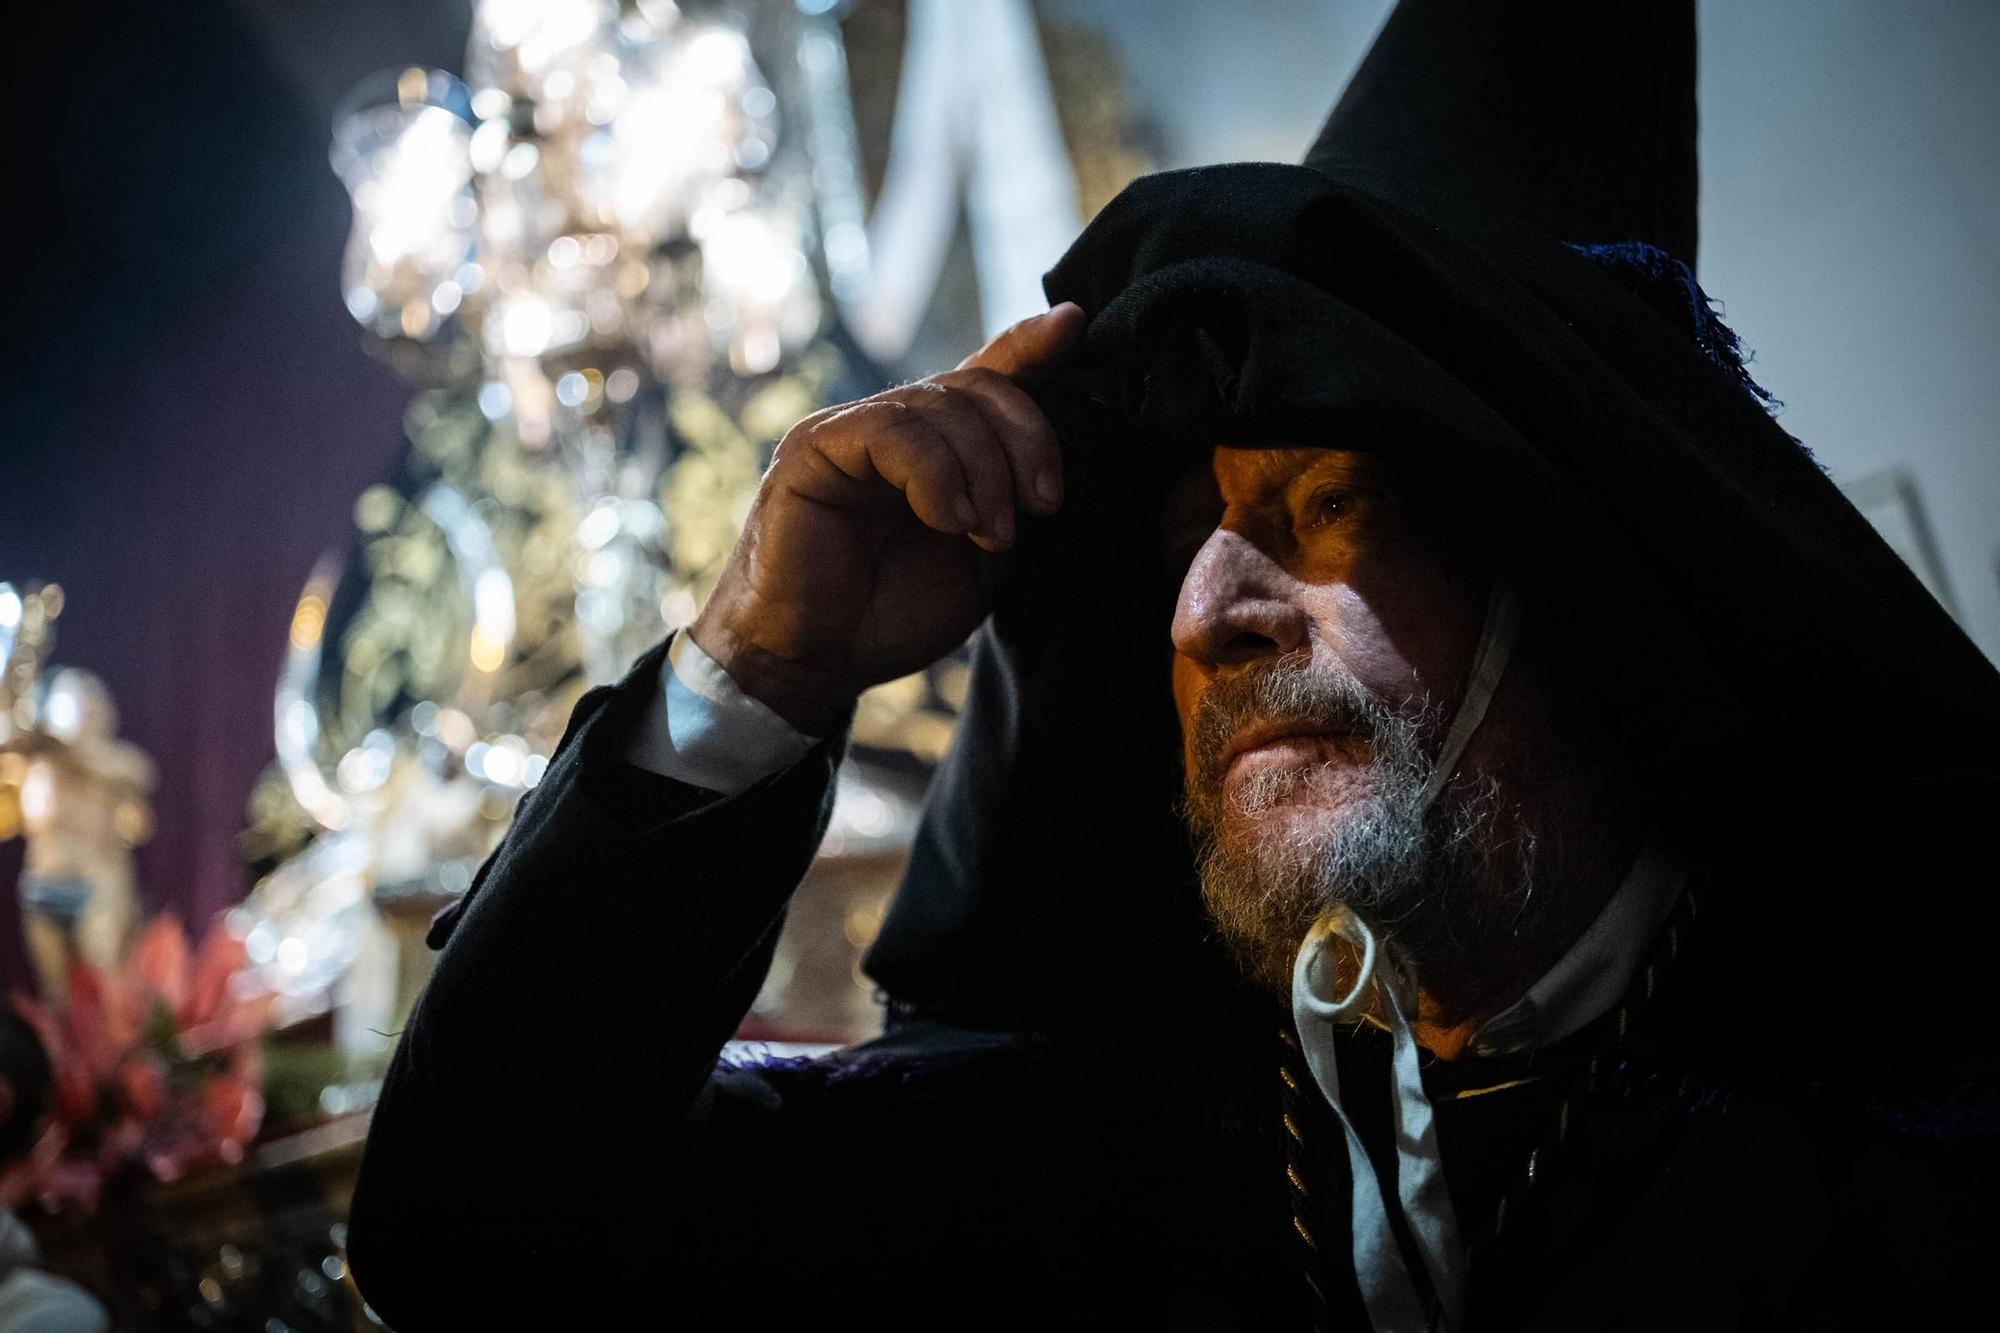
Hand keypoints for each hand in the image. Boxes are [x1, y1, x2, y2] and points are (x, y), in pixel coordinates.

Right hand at [690, 303, 1085, 733]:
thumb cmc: (893, 614)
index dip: (1028, 345)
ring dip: (985, 470)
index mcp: (937, 446)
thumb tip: (1046, 456)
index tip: (1073, 325)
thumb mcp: (979, 555)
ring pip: (940, 404)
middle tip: (1042, 505)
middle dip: (1027, 436)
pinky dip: (936, 474)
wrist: (818, 661)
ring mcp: (852, 430)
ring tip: (988, 534)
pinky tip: (950, 519)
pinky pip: (891, 431)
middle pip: (977, 385)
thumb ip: (1009, 497)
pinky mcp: (814, 448)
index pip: (985, 374)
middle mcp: (894, 426)